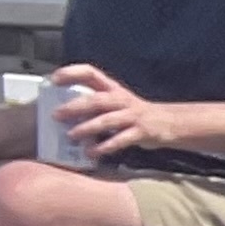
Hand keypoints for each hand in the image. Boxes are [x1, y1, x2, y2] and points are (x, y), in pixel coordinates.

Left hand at [45, 66, 170, 160]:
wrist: (170, 122)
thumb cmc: (135, 113)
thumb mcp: (117, 101)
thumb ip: (94, 104)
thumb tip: (63, 112)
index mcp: (113, 88)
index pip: (91, 72)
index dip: (72, 73)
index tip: (54, 80)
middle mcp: (122, 99)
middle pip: (97, 100)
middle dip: (75, 107)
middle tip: (56, 115)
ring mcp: (133, 116)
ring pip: (107, 120)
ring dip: (87, 128)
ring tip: (71, 136)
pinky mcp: (142, 132)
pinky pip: (121, 140)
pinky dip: (106, 147)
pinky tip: (93, 152)